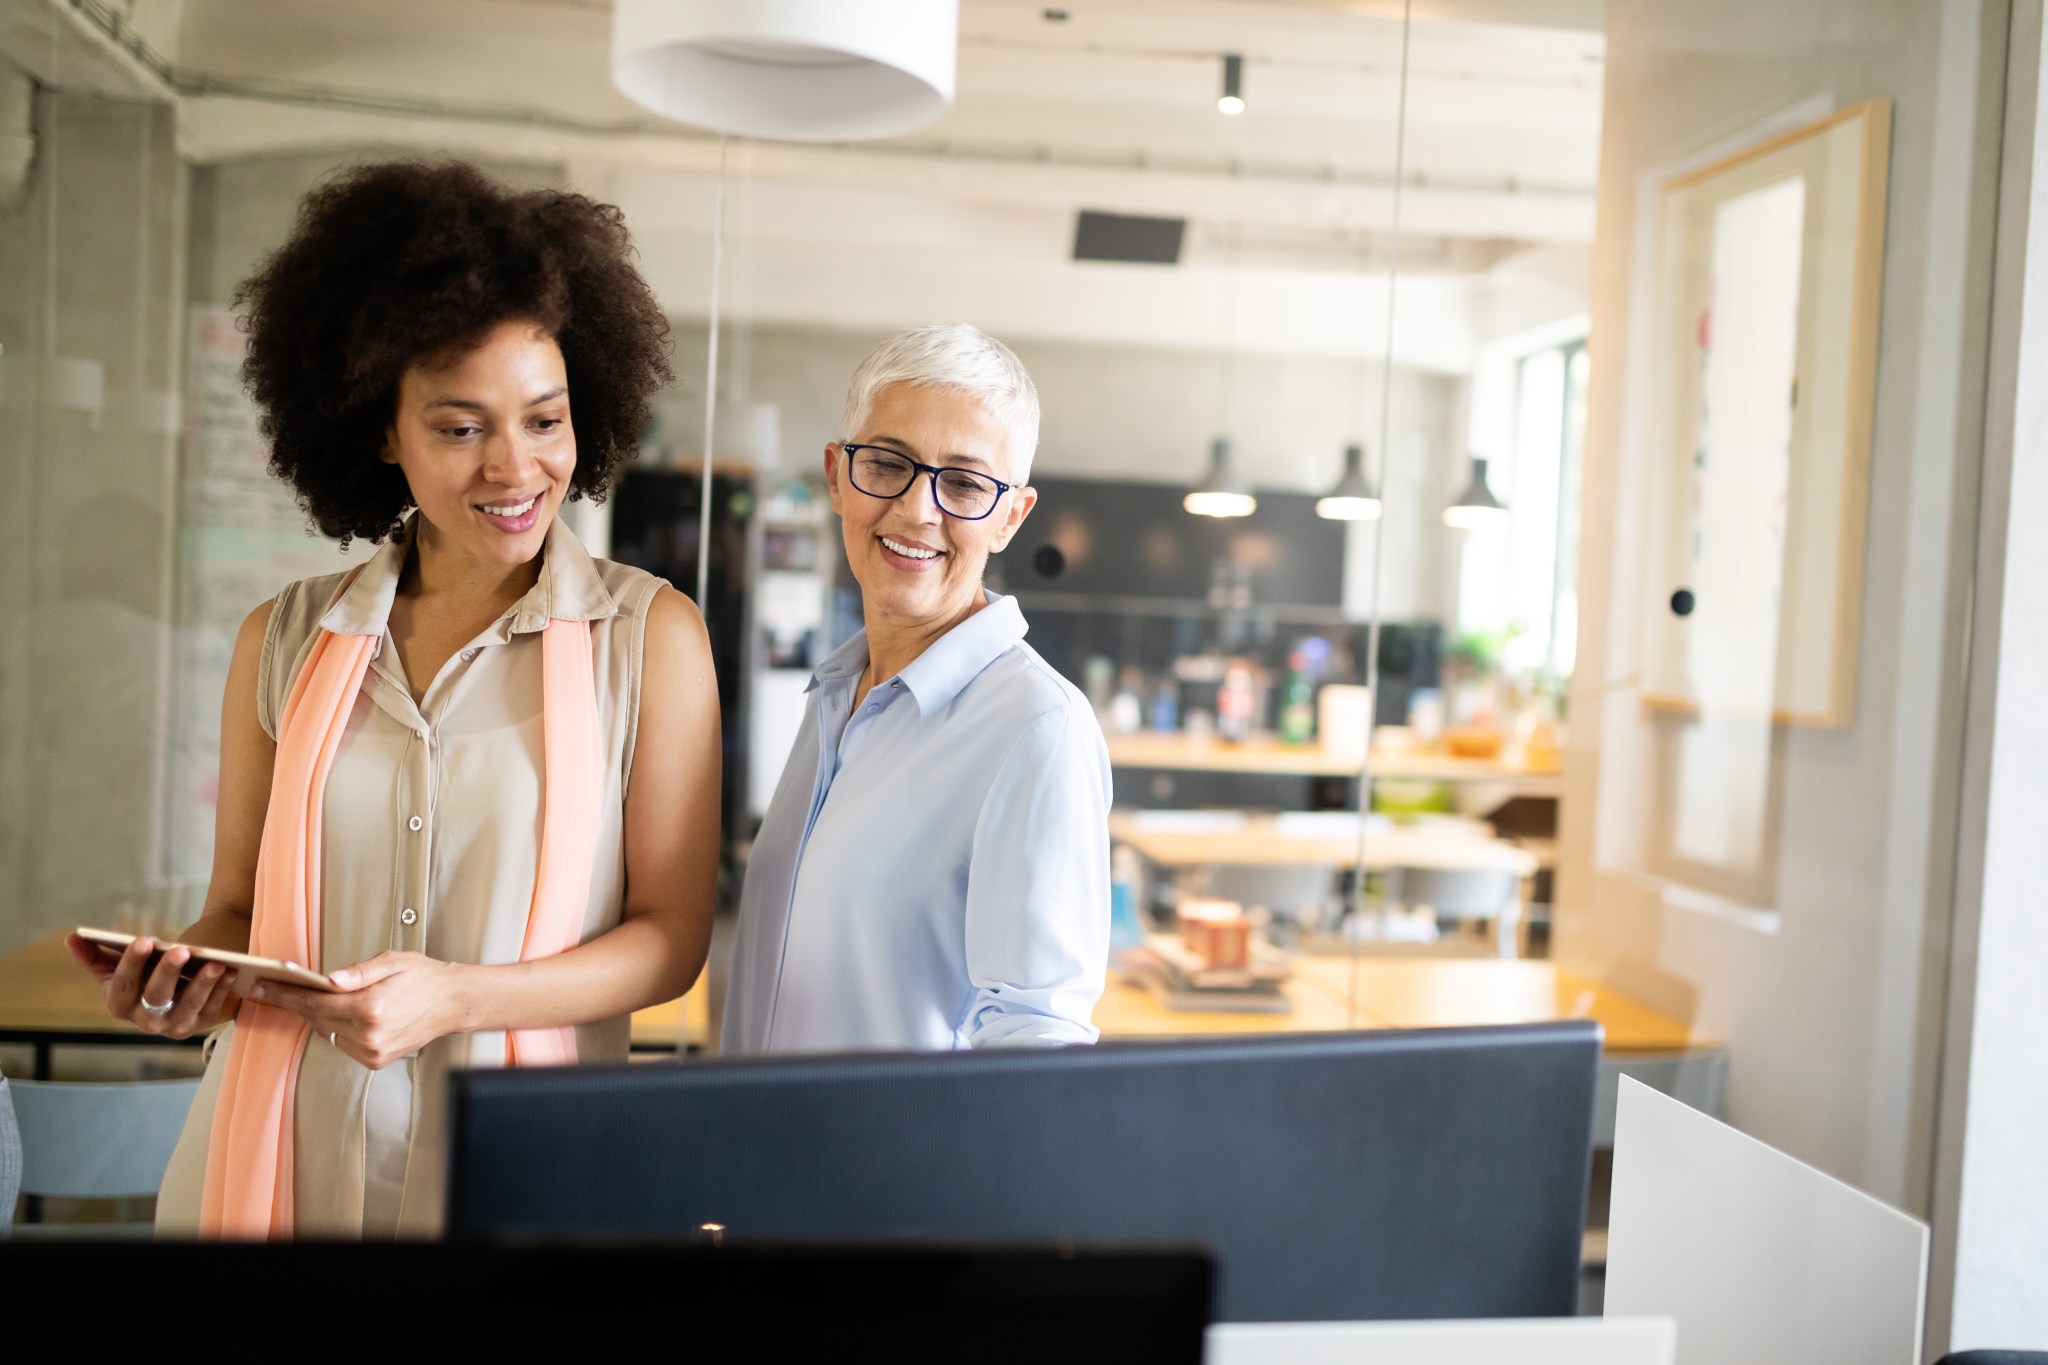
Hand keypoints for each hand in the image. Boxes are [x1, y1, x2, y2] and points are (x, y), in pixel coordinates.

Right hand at [66, 932, 240, 1039]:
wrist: (178, 985)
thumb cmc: (144, 973)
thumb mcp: (119, 966)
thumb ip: (95, 955)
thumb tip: (72, 937)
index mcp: (121, 1004)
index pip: (123, 986)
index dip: (131, 964)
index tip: (143, 940)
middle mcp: (146, 1020)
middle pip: (156, 997)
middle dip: (167, 973)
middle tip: (180, 950)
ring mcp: (176, 1024)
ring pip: (188, 1006)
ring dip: (202, 985)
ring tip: (215, 963)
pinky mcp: (203, 1022)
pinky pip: (214, 1006)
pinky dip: (223, 988)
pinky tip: (231, 969)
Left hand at [249, 951, 466, 1070]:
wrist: (453, 1003)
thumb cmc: (425, 978)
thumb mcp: (393, 962)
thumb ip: (358, 972)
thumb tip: (328, 980)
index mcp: (372, 1007)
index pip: (315, 1003)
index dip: (284, 994)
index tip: (262, 988)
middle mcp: (369, 1034)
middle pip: (317, 1019)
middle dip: (300, 1002)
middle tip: (280, 987)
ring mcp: (372, 1051)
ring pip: (327, 1032)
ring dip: (322, 1016)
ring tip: (326, 998)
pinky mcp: (375, 1060)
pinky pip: (343, 1042)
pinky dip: (340, 1028)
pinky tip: (350, 1013)